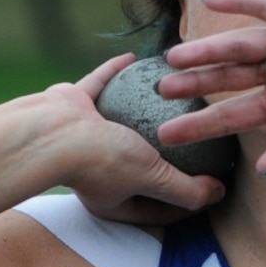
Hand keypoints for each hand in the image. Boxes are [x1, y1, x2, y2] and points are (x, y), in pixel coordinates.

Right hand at [53, 54, 226, 224]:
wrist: (49, 132)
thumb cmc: (101, 160)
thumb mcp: (154, 179)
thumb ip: (185, 190)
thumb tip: (217, 194)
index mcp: (114, 199)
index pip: (159, 207)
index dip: (188, 201)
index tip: (213, 187)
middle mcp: (98, 169)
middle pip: (141, 166)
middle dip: (168, 155)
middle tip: (199, 142)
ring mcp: (84, 136)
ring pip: (121, 120)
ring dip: (144, 110)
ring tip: (173, 98)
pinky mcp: (73, 106)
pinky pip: (101, 84)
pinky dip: (116, 72)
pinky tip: (136, 58)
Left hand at [157, 0, 265, 172]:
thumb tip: (263, 171)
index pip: (235, 116)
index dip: (202, 124)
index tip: (168, 136)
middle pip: (229, 78)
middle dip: (195, 85)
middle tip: (158, 91)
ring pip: (241, 46)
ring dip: (208, 50)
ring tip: (174, 57)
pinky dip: (243, 1)